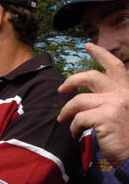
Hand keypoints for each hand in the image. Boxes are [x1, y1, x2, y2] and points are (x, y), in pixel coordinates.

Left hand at [58, 43, 128, 166]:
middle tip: (60, 89)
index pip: (114, 66)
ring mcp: (115, 103)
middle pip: (91, 76)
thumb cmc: (124, 137)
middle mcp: (123, 93)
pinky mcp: (106, 116)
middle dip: (71, 81)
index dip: (101, 54)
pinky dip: (73, 127)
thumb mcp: (119, 113)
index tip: (88, 45)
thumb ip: (106, 100)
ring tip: (64, 121)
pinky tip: (75, 134)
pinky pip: (78, 118)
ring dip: (67, 112)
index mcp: (126, 91)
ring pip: (78, 100)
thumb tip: (80, 94)